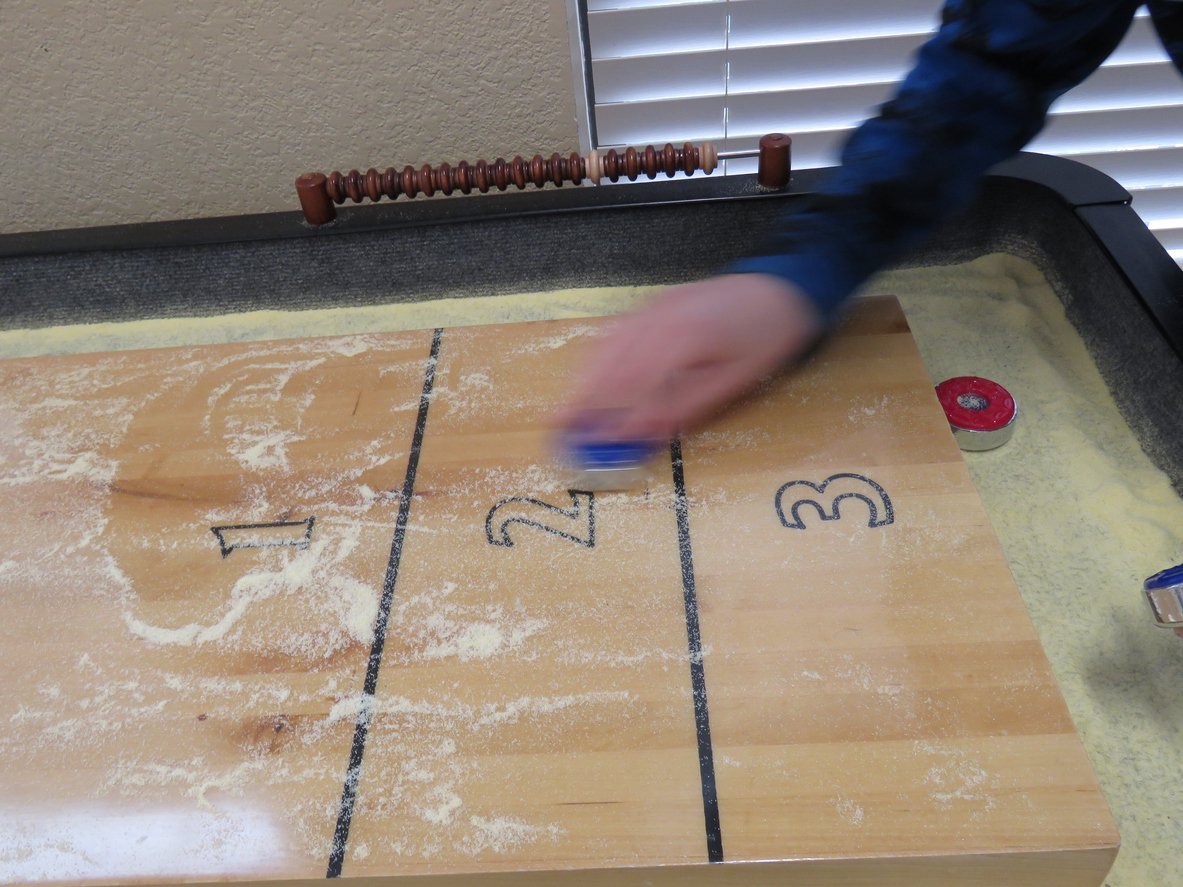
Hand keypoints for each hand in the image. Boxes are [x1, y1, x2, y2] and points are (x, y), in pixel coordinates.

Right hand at [558, 273, 823, 443]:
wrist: (780, 287)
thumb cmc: (765, 338)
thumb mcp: (733, 382)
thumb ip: (685, 406)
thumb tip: (643, 433)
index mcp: (683, 338)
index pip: (634, 386)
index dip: (611, 417)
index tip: (595, 444)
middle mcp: (658, 319)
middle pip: (608, 364)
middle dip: (581, 400)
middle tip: (558, 430)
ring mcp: (651, 308)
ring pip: (604, 347)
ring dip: (582, 381)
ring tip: (564, 412)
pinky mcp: (651, 305)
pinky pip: (613, 333)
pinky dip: (595, 359)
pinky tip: (588, 379)